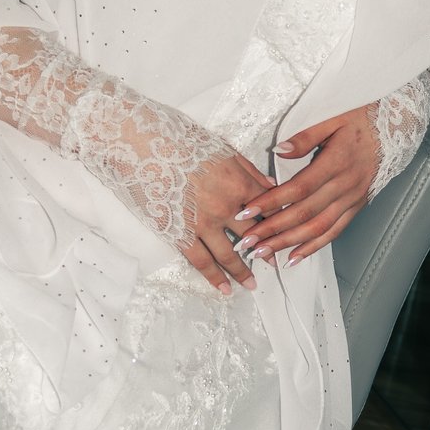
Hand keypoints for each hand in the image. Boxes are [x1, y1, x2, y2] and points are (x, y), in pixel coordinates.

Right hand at [178, 146, 274, 290]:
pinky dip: (214, 277)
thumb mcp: (221, 149)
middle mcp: (226, 207)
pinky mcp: (181, 234)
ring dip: (243, 271)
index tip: (285, 232)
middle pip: (254, 234)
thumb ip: (249, 169)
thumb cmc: (180, 141)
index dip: (279, 222)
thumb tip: (272, 186)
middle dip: (267, 249)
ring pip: (230, 254)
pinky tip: (224, 289)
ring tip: (252, 284)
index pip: (268, 209)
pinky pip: (202, 261)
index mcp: (239, 183)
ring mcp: (204, 224)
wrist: (143, 146)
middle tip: (274, 262)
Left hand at [234, 105, 382, 263]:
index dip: (272, 201)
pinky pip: (334, 232)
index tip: (246, 211)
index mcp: (336, 162)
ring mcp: (352, 199)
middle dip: (273, 230)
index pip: (298, 188)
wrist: (394, 128)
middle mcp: (345, 185)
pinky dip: (314, 247)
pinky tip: (294, 257)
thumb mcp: (332, 118)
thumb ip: (305, 137)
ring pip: (318, 228)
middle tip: (247, 242)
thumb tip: (278, 151)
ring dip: (289, 243)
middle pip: (304, 213)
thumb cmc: (359, 120)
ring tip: (263, 253)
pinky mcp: (356, 207)